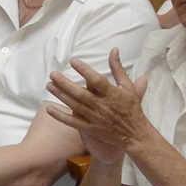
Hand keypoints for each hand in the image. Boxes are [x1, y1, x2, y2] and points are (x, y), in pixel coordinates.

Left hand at [46, 48, 151, 166]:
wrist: (135, 134)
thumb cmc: (132, 108)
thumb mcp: (127, 86)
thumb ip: (118, 69)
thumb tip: (114, 50)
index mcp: (111, 94)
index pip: (96, 80)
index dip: (84, 70)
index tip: (73, 61)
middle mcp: (102, 106)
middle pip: (80, 93)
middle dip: (65, 83)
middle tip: (53, 74)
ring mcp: (95, 118)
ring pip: (74, 105)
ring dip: (60, 95)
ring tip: (49, 85)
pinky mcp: (91, 129)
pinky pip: (73, 122)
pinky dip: (61, 116)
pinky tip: (49, 109)